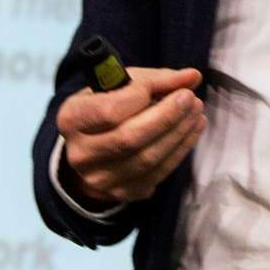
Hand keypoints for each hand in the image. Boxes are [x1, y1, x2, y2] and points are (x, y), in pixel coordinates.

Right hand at [56, 67, 204, 206]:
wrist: (91, 146)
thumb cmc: (106, 105)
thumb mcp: (119, 85)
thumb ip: (155, 79)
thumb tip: (192, 77)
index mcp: (71, 119)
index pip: (109, 110)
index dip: (144, 97)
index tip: (173, 85)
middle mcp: (81, 154)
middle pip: (130, 138)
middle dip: (167, 117)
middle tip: (192, 99)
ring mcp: (101, 179)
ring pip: (148, 159)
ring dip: (179, 134)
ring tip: (197, 113)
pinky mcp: (123, 193)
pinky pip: (157, 174)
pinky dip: (180, 151)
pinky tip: (192, 131)